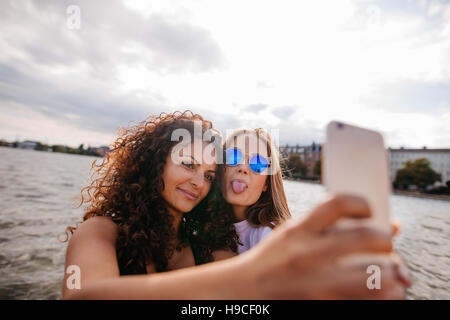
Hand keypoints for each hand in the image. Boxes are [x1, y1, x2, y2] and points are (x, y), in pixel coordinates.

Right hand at [243, 193, 411, 298]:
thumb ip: (331, 229)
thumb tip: (392, 226)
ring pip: (375, 277)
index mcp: (299, 231)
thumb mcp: (293, 237)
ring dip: (391, 274)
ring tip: (389, 275)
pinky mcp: (323, 306)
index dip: (363, 203)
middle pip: (367, 238)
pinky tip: (382, 293)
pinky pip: (368, 301)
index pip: (339, 203)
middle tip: (384, 248)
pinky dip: (384, 296)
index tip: (368, 212)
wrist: (243, 293)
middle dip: (385, 242)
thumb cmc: (273, 262)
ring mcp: (315, 284)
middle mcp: (307, 255)